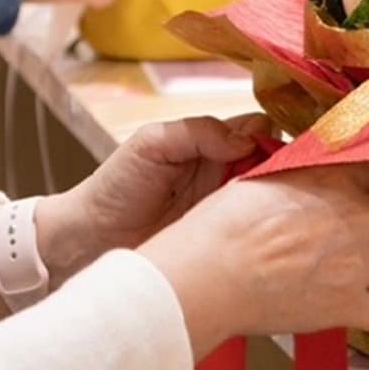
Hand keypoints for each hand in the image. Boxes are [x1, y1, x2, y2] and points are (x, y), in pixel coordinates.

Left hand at [58, 115, 271, 254]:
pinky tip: (261, 230)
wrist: (87, 241)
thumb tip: (247, 140)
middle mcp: (227, 171)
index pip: (259, 128)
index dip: (268, 135)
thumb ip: (198, 131)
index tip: (266, 150)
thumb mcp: (152, 143)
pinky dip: (263, 226)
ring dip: (273, 198)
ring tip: (266, 207)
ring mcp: (228, 206)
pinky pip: (255, 228)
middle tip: (270, 182)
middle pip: (274, 160)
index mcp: (213, 142)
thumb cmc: (115, 187)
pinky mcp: (225, 239)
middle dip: (280, 167)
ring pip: (271, 194)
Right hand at [140, 162, 368, 357]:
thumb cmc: (225, 222)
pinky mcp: (346, 308)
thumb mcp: (267, 175)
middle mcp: (358, 220)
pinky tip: (361, 303)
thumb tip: (313, 163)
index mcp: (335, 179)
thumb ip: (302, 170)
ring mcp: (358, 267)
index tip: (365, 180)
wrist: (210, 274)